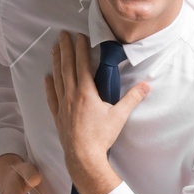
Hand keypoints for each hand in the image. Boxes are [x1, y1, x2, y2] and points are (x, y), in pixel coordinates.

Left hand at [45, 31, 148, 193]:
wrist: (83, 158)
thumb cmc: (101, 137)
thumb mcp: (119, 116)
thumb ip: (132, 98)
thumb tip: (146, 85)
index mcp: (86, 93)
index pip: (82, 65)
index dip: (80, 49)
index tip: (79, 36)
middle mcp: (71, 96)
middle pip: (67, 67)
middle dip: (66, 49)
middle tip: (62, 34)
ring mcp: (63, 106)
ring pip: (58, 78)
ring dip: (56, 62)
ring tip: (54, 49)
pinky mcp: (58, 116)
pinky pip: (52, 97)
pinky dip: (49, 86)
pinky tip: (47, 78)